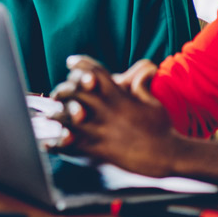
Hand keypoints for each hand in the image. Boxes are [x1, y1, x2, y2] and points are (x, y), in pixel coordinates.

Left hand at [49, 55, 178, 176]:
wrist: (168, 155)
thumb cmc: (163, 128)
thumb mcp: (153, 103)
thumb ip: (141, 88)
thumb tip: (140, 72)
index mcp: (120, 97)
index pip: (97, 72)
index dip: (81, 64)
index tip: (70, 61)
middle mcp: (109, 111)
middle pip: (77, 91)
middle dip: (64, 89)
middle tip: (58, 93)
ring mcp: (103, 130)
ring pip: (70, 117)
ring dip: (58, 114)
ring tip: (50, 115)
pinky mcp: (100, 149)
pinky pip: (73, 144)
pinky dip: (59, 143)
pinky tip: (49, 143)